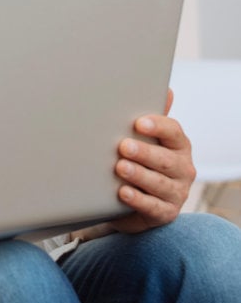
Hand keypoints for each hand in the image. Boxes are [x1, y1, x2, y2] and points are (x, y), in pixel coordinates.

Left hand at [111, 88, 196, 232]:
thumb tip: (166, 89)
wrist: (138, 196)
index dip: (157, 126)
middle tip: (123, 146)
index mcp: (178, 145)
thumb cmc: (143, 159)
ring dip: (139, 175)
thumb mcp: (147, 137)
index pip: (174, 132)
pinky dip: (137, 199)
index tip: (138, 123)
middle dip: (144, 152)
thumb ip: (155, 117)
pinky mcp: (165, 212)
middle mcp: (182, 168)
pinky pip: (152, 206)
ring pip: (159, 183)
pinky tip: (123, 192)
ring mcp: (176, 192)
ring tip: (120, 167)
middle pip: (165, 159)